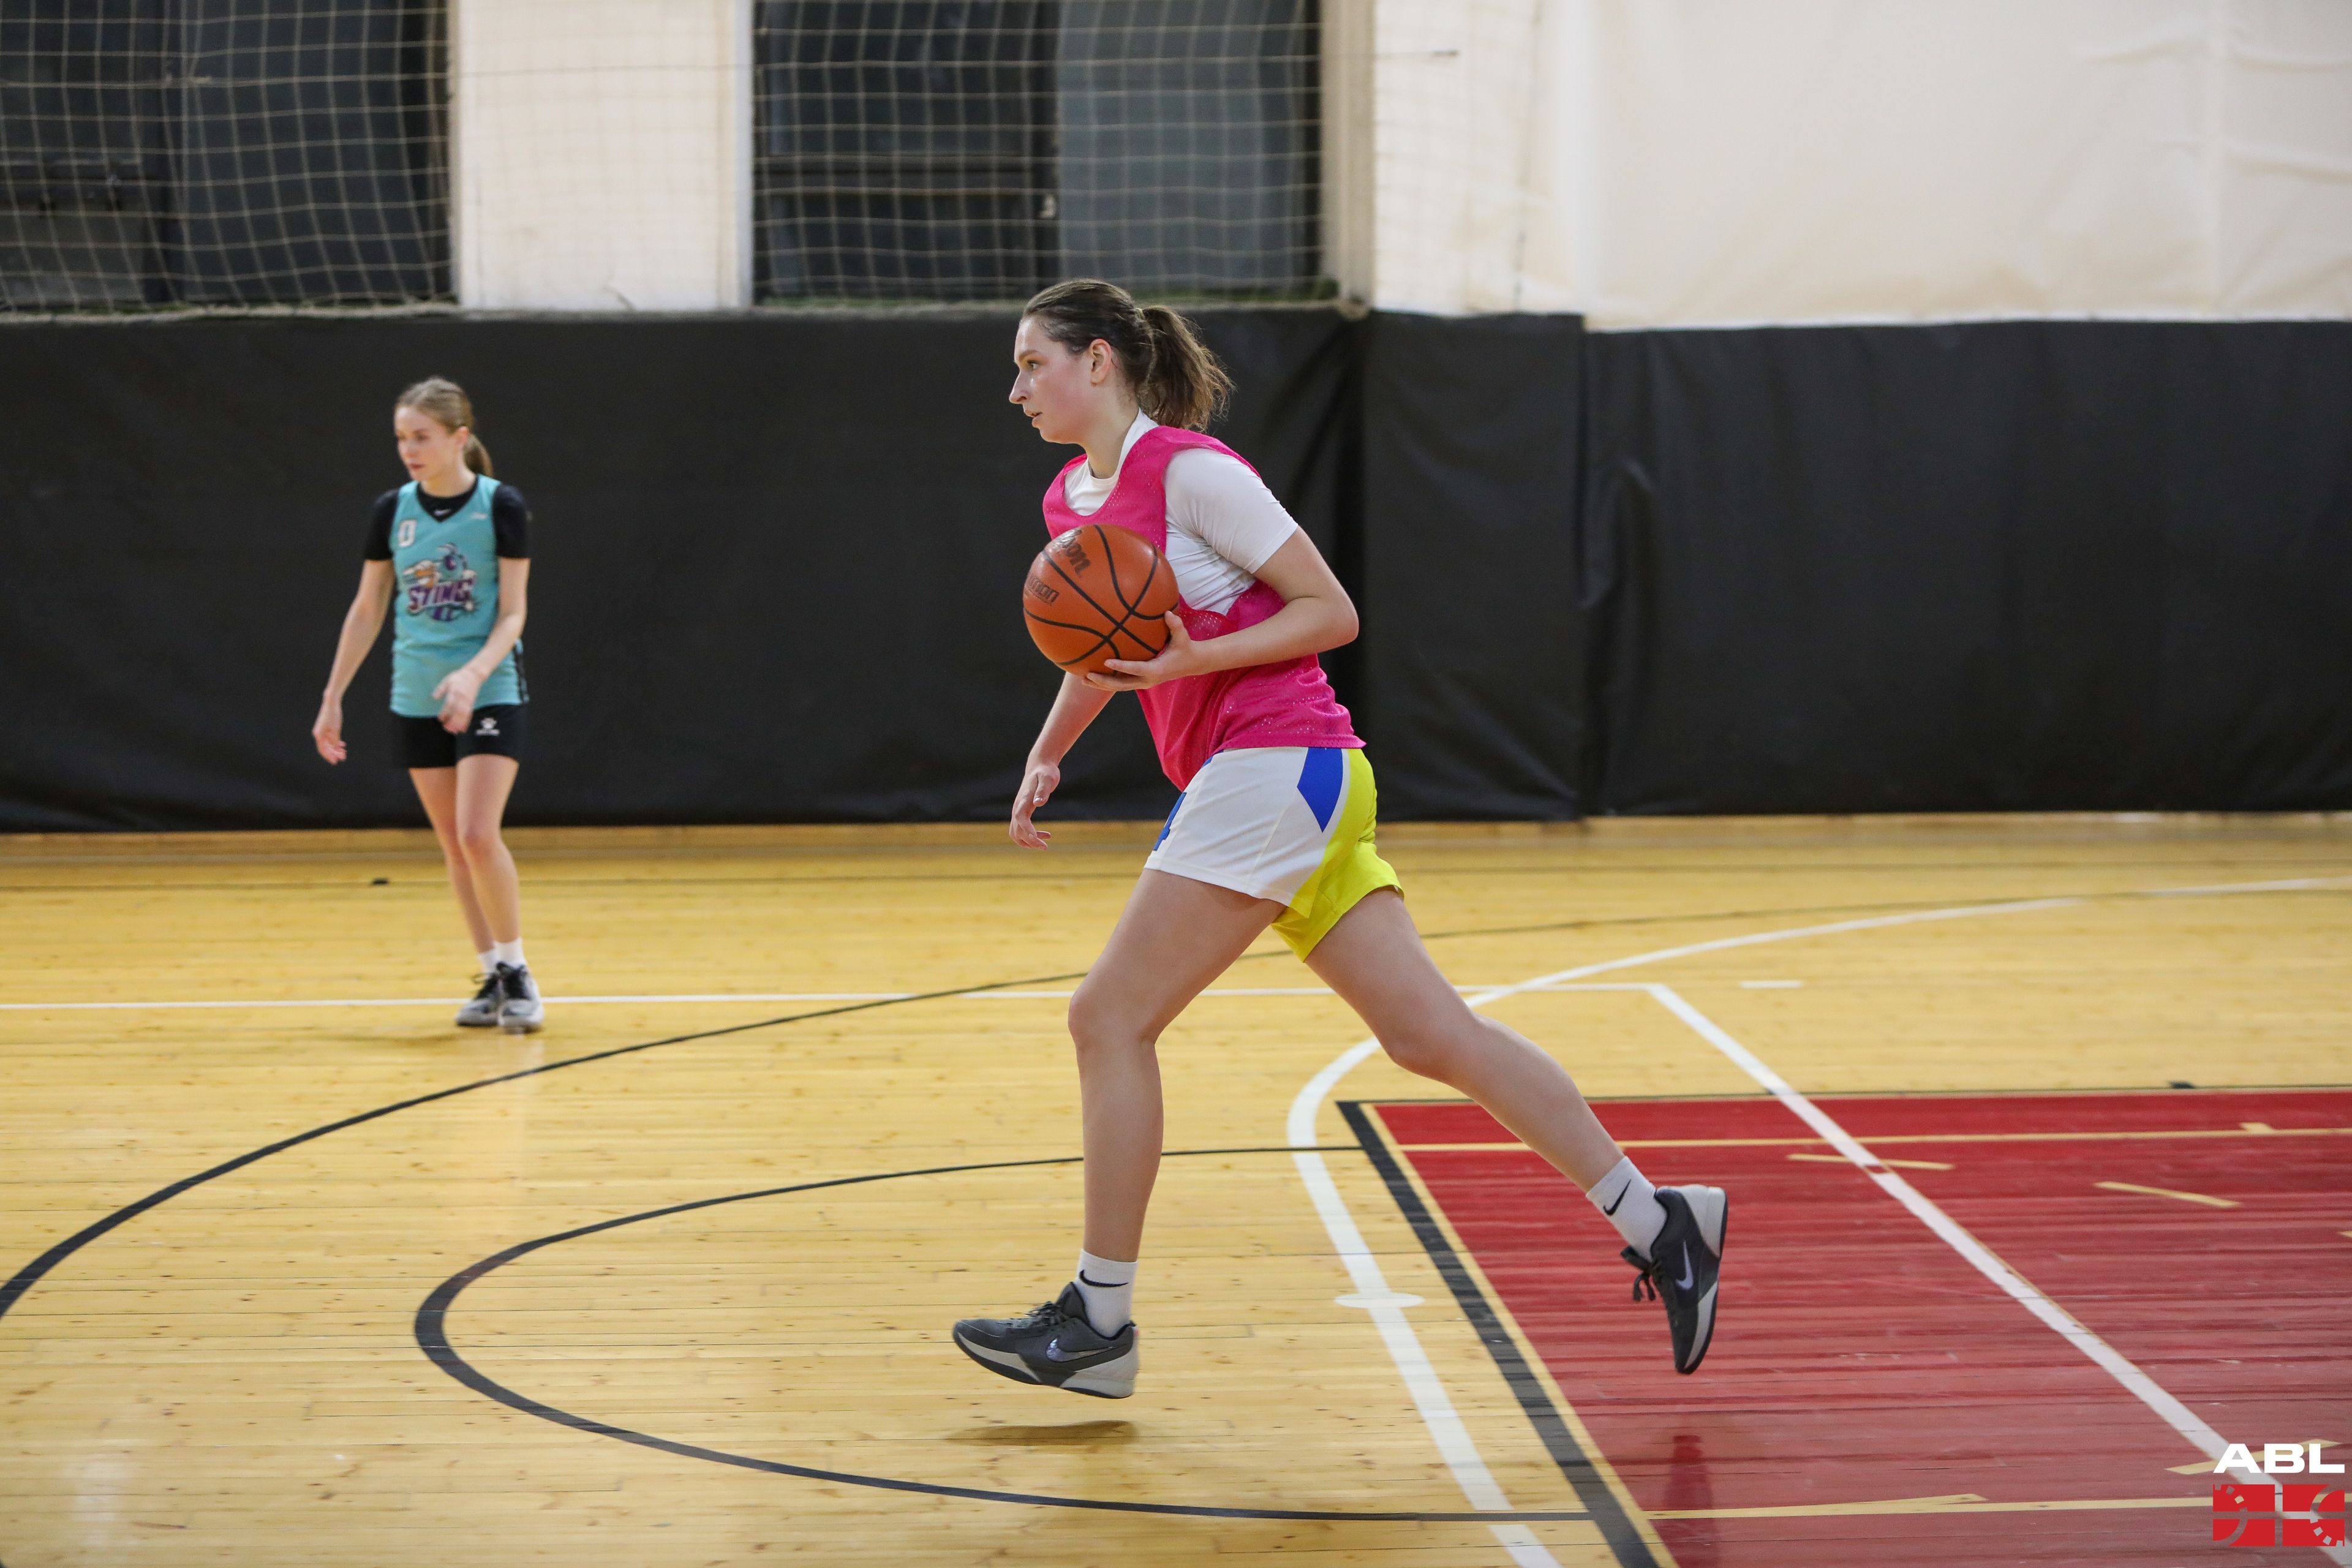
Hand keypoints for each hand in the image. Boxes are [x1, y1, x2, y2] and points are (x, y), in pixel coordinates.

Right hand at [312, 698, 346, 763]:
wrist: (331, 702)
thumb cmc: (333, 715)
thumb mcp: (336, 729)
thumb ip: (335, 740)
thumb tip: (335, 750)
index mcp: (318, 735)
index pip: (322, 750)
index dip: (329, 756)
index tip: (335, 762)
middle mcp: (318, 734)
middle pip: (325, 747)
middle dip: (334, 753)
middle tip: (343, 757)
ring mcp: (321, 731)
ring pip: (328, 743)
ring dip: (335, 748)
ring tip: (344, 751)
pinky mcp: (325, 728)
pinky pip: (329, 738)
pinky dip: (335, 742)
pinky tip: (342, 745)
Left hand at [433, 667, 482, 733]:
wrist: (473, 674)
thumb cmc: (458, 677)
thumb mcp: (447, 680)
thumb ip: (440, 689)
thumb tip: (434, 698)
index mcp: (455, 691)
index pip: (450, 704)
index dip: (445, 712)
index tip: (440, 719)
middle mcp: (462, 697)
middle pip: (458, 711)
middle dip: (453, 721)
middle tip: (447, 729)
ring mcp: (468, 701)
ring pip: (464, 715)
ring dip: (460, 724)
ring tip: (454, 732)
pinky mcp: (471, 704)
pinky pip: (469, 715)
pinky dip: (466, 723)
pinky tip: (462, 729)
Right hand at [1009, 757, 1061, 847]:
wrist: (1039, 766)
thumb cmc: (1045, 772)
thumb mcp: (1048, 779)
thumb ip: (1043, 791)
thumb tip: (1038, 803)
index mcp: (1023, 800)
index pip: (1021, 819)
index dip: (1028, 832)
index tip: (1039, 841)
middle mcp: (1018, 807)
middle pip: (1017, 831)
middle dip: (1029, 842)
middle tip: (1045, 847)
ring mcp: (1018, 810)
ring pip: (1015, 833)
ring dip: (1027, 842)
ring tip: (1043, 845)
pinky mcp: (1022, 811)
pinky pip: (1021, 828)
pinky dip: (1030, 836)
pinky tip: (1046, 835)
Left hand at [1085, 613, 1203, 691]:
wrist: (1192, 663)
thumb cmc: (1185, 648)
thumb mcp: (1182, 637)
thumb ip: (1175, 625)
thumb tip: (1168, 613)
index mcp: (1157, 669)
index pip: (1136, 669)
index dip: (1121, 666)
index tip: (1106, 661)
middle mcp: (1148, 679)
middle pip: (1122, 684)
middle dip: (1104, 681)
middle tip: (1088, 675)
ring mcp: (1144, 683)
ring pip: (1119, 687)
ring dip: (1102, 685)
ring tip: (1083, 679)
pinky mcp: (1141, 681)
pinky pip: (1122, 683)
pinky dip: (1108, 682)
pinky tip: (1094, 677)